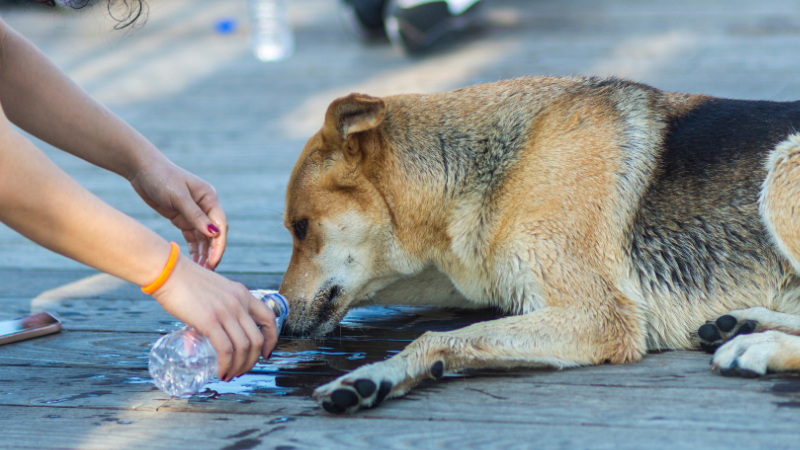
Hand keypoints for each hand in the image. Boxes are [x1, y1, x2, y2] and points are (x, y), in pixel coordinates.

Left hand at [129, 160, 226, 269]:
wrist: (142, 169)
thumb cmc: (161, 177)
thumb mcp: (178, 197)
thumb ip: (195, 215)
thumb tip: (214, 233)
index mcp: (209, 198)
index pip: (220, 225)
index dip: (219, 245)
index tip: (213, 261)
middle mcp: (205, 206)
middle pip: (214, 234)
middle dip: (212, 252)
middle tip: (207, 271)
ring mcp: (194, 213)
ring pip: (203, 238)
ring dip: (203, 254)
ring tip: (199, 271)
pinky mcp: (183, 218)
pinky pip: (192, 237)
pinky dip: (193, 249)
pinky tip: (192, 262)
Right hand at [152, 256, 278, 379]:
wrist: (167, 271)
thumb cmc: (185, 282)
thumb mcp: (213, 292)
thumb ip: (216, 310)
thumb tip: (203, 336)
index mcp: (242, 294)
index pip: (269, 318)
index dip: (271, 340)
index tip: (265, 353)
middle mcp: (239, 302)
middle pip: (258, 339)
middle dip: (253, 360)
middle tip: (241, 370)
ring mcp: (226, 311)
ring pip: (244, 347)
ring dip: (239, 366)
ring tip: (229, 375)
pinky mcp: (210, 320)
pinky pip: (226, 349)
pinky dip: (226, 365)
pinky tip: (220, 371)